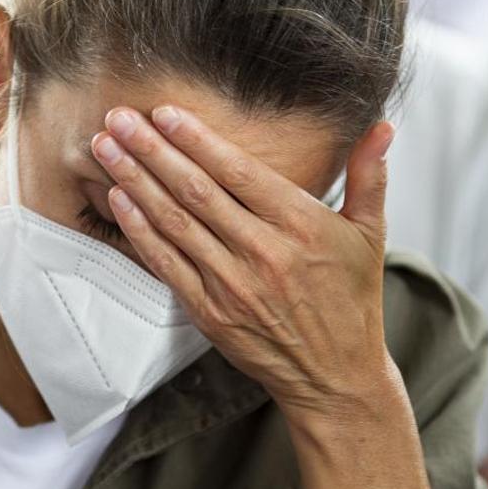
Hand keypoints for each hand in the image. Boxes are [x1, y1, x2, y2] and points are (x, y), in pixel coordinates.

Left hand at [92, 105, 396, 424]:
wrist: (334, 376)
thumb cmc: (352, 299)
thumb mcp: (371, 235)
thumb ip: (369, 177)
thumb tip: (383, 125)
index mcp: (303, 226)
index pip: (240, 173)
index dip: (198, 141)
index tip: (165, 112)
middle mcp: (264, 253)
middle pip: (197, 192)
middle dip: (152, 151)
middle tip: (117, 118)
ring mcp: (233, 285)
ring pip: (175, 223)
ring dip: (135, 182)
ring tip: (105, 148)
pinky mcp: (211, 313)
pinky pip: (167, 264)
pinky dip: (140, 230)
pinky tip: (117, 200)